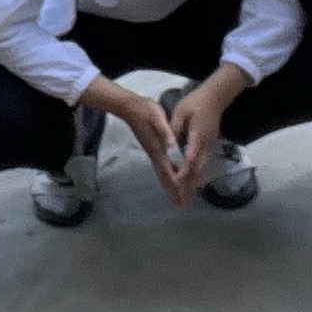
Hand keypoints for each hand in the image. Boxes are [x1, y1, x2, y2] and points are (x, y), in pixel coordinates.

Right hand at [83, 76, 182, 193]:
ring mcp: (153, 152)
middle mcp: (155, 154)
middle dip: (172, 191)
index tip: (181, 197)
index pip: (168, 171)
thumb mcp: (157, 117)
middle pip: (164, 177)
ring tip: (178, 196)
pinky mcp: (153, 148)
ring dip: (170, 185)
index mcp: (158, 149)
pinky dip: (168, 175)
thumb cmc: (145, 110)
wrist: (130, 107)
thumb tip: (171, 144)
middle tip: (180, 204)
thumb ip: (165, 130)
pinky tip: (173, 176)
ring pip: (162, 173)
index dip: (175, 184)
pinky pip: (162, 167)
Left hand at [161, 71, 240, 202]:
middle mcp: (206, 144)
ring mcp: (210, 146)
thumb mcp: (181, 111)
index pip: (191, 156)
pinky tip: (193, 185)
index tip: (176, 182)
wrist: (215, 97)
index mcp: (198, 134)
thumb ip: (174, 128)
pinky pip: (204, 164)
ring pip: (202, 168)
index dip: (184, 170)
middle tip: (180, 200)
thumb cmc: (195, 102)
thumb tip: (168, 144)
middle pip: (198, 168)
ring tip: (186, 199)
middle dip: (189, 184)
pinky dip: (197, 176)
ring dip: (194, 183)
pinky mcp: (210, 146)